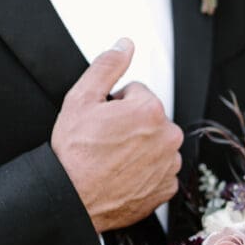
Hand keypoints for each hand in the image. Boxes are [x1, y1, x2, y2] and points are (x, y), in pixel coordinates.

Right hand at [51, 38, 182, 232]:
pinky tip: (123, 174)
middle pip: (150, 118)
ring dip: (139, 148)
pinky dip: (145, 171)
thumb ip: (107, 66)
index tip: (102, 122)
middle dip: (131, 125)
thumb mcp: (81, 99)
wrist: (73, 199)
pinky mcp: (167, 188)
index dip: (115, 105)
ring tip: (113, 159)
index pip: (137, 93)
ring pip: (156, 144)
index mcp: (151, 110)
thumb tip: (124, 45)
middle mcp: (168, 137)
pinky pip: (159, 170)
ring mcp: (170, 165)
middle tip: (105, 141)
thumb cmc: (75, 154)